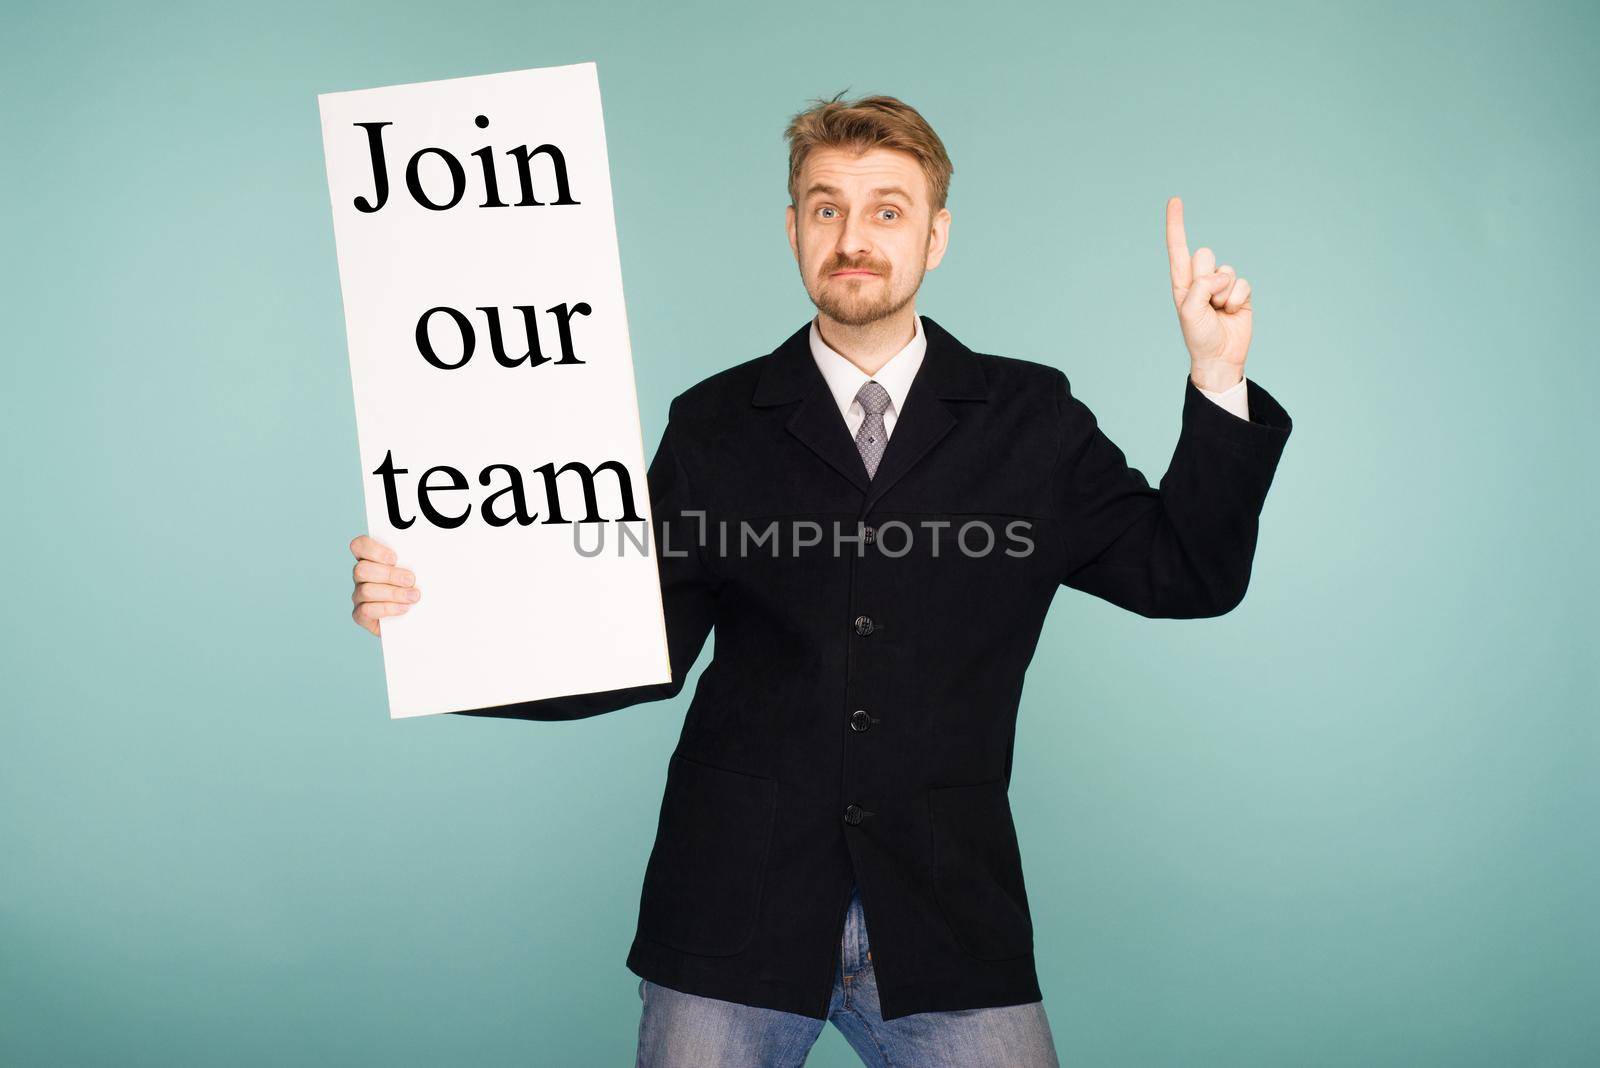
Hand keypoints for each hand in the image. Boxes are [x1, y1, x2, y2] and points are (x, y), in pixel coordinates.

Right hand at [349, 534, 418, 635]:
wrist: (420, 617)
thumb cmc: (417, 587)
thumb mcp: (419, 571)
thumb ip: (415, 561)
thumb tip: (426, 555)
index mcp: (372, 560)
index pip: (359, 546)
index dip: (373, 550)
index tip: (394, 558)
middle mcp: (362, 577)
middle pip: (361, 569)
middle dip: (389, 574)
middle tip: (410, 580)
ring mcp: (359, 596)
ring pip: (366, 590)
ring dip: (393, 593)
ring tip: (413, 596)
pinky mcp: (361, 615)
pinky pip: (367, 610)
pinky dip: (388, 609)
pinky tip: (404, 608)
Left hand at [1165, 196, 1251, 390]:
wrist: (1220, 356)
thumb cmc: (1199, 336)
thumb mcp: (1189, 311)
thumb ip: (1200, 287)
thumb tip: (1220, 275)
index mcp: (1182, 282)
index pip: (1178, 248)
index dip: (1176, 224)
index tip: (1174, 200)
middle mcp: (1201, 280)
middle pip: (1204, 255)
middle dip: (1206, 278)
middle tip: (1206, 301)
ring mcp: (1222, 285)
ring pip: (1226, 270)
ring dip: (1223, 293)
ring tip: (1219, 311)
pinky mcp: (1241, 293)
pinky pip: (1243, 283)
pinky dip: (1238, 299)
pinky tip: (1232, 313)